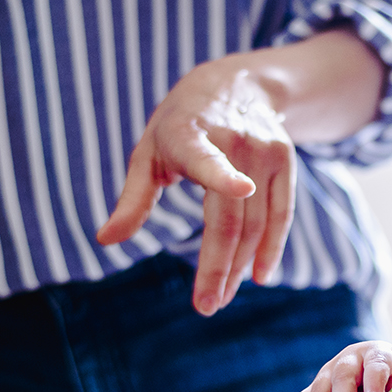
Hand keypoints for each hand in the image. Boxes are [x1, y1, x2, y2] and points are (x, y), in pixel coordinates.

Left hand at [97, 57, 294, 315]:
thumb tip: (105, 240)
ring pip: (255, 223)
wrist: (235, 85)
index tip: (239, 189)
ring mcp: (265, 152)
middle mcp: (234, 142)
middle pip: (230, 218)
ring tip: (220, 296)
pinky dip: (271, 248)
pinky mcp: (286, 162)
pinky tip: (258, 275)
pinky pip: (281, 214)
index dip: (223, 175)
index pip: (207, 160)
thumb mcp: (148, 153)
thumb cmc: (180, 126)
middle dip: (218, 266)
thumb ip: (132, 199)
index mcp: (191, 137)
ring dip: (238, 266)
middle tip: (206, 306)